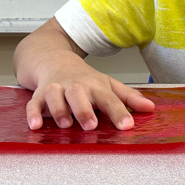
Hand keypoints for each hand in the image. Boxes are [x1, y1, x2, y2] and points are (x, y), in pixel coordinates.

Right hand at [25, 56, 154, 130]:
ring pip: (56, 97)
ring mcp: (56, 89)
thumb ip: (128, 97)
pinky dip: (33, 114)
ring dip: (60, 110)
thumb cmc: (83, 78)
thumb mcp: (107, 84)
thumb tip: (151, 108)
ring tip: (65, 124)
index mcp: (95, 86)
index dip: (119, 112)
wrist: (53, 59)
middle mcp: (75, 86)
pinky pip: (34, 103)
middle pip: (80, 95)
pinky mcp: (39, 94)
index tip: (127, 126)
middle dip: (85, 110)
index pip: (109, 99)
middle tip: (91, 125)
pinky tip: (35, 125)